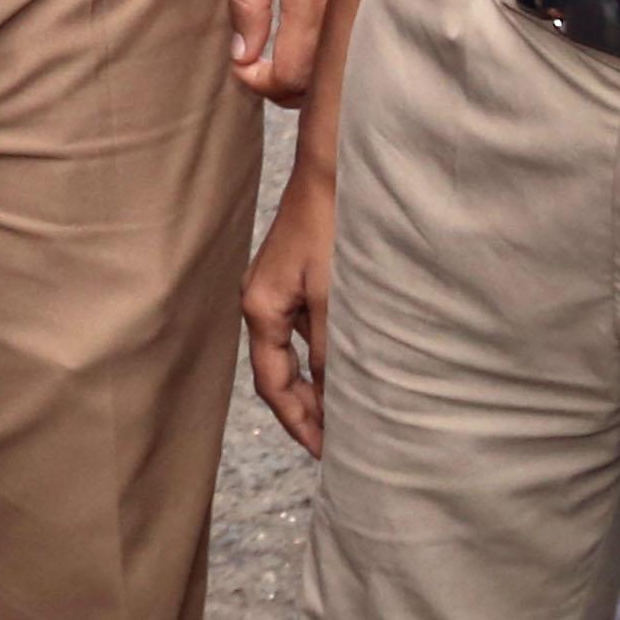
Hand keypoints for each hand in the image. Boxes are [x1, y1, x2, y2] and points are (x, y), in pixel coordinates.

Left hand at [228, 0, 344, 102]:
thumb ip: (246, 1)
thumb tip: (244, 55)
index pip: (292, 76)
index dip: (261, 83)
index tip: (241, 65)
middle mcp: (348, 4)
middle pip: (321, 82)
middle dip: (284, 85)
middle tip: (256, 61)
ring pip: (343, 65)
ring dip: (310, 71)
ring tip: (280, 48)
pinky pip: (358, 37)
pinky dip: (333, 49)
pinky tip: (311, 31)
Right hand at [243, 136, 340, 454]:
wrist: (337, 166)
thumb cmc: (333, 227)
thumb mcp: (332, 297)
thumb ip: (331, 351)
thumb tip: (334, 398)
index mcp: (261, 308)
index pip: (273, 384)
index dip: (298, 422)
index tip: (326, 452)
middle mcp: (265, 300)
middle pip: (281, 371)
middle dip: (307, 409)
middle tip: (341, 440)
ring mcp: (284, 286)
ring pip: (299, 350)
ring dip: (323, 380)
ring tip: (355, 407)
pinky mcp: (304, 273)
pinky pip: (312, 327)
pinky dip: (331, 351)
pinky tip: (359, 359)